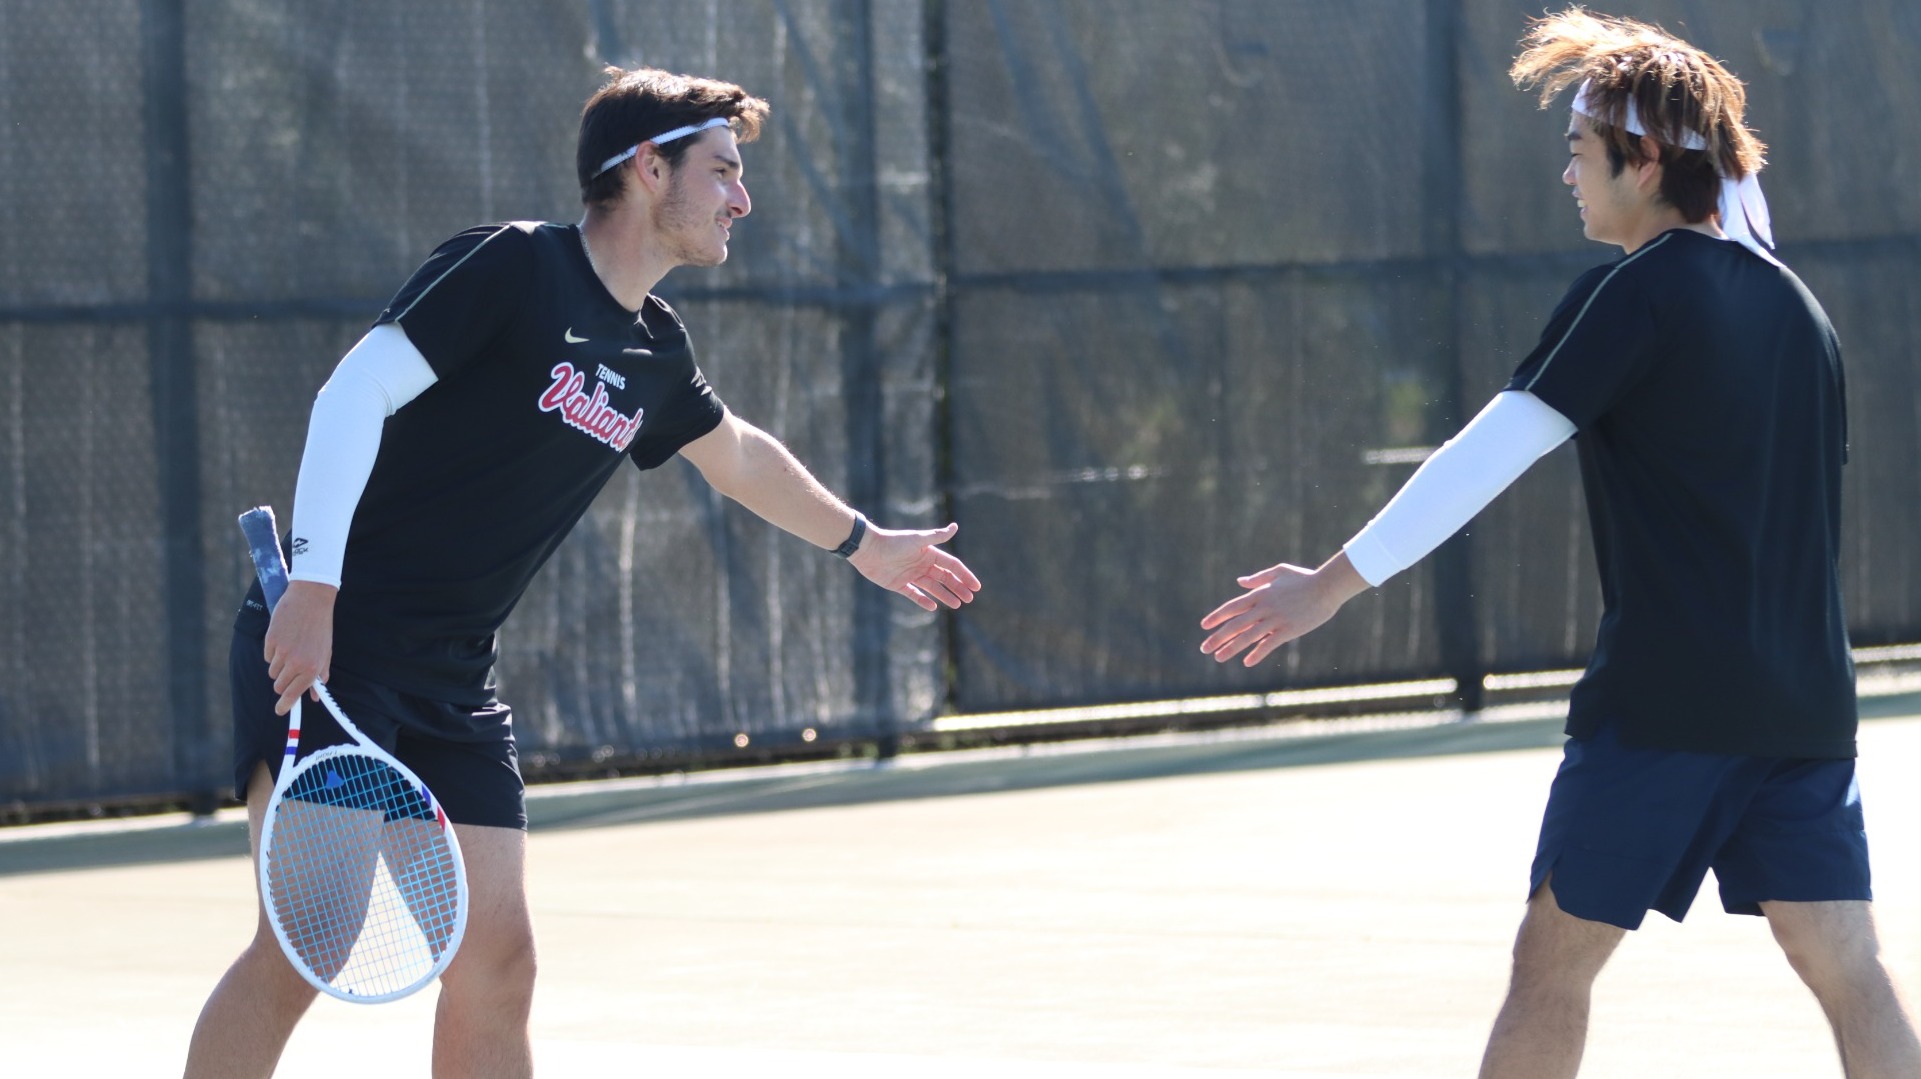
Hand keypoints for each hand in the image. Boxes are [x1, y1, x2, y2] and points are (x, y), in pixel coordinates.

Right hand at [263, 580, 338, 714]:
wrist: (311, 599)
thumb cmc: (320, 628)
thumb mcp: (325, 653)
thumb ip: (320, 676)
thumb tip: (314, 697)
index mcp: (312, 668)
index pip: (293, 693)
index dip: (286, 704)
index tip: (280, 711)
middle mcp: (296, 663)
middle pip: (278, 685)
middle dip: (282, 682)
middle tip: (290, 670)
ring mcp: (282, 652)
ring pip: (272, 671)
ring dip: (279, 665)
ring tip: (292, 648)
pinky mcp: (270, 641)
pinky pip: (267, 656)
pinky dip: (273, 651)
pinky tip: (284, 638)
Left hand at [847, 522, 981, 610]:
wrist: (867, 549)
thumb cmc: (893, 542)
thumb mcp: (917, 539)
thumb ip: (936, 536)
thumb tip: (955, 526)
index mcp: (929, 553)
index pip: (952, 566)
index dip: (965, 575)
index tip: (976, 586)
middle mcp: (922, 564)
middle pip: (945, 578)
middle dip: (958, 587)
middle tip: (969, 599)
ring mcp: (911, 575)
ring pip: (933, 588)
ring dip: (945, 595)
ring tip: (958, 604)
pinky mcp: (899, 584)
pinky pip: (914, 595)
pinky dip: (923, 601)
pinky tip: (933, 607)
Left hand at [1199, 554, 1367, 666]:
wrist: (1327, 587)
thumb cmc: (1305, 578)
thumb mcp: (1279, 572)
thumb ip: (1258, 578)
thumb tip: (1240, 582)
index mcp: (1260, 594)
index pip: (1233, 607)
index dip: (1217, 617)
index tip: (1204, 626)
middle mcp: (1264, 607)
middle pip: (1236, 624)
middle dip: (1218, 637)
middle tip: (1204, 648)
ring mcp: (1276, 619)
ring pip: (1248, 636)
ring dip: (1231, 648)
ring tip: (1218, 658)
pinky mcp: (1288, 630)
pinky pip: (1269, 644)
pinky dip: (1257, 653)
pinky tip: (1247, 662)